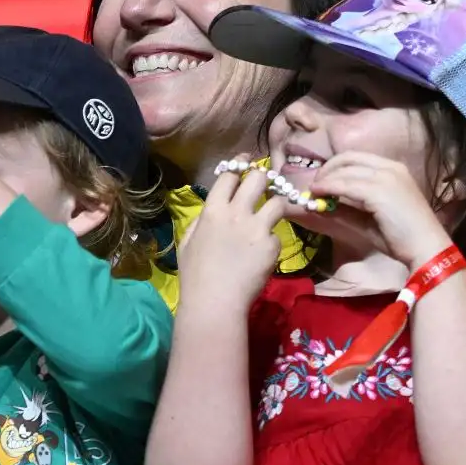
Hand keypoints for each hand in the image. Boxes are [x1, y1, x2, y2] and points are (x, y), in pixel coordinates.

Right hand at [178, 169, 290, 314]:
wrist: (215, 302)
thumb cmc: (194, 276)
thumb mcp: (187, 243)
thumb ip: (200, 221)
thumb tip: (212, 211)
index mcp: (212, 210)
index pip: (230, 175)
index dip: (240, 164)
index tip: (246, 162)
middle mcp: (236, 213)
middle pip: (259, 178)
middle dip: (263, 178)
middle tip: (264, 185)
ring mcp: (257, 227)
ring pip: (277, 201)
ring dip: (275, 207)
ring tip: (270, 217)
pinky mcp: (272, 245)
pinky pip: (276, 235)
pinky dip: (271, 243)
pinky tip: (262, 256)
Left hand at [306, 152, 453, 269]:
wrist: (425, 248)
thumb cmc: (401, 237)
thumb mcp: (369, 220)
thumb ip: (347, 210)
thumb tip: (321, 205)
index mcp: (394, 170)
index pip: (356, 157)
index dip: (334, 166)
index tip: (321, 181)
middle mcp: (390, 168)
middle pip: (348, 158)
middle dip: (326, 169)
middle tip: (313, 186)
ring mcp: (386, 177)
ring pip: (344, 170)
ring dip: (324, 180)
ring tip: (312, 193)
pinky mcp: (379, 191)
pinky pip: (345, 185)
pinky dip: (328, 188)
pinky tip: (318, 196)